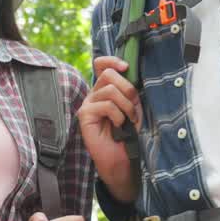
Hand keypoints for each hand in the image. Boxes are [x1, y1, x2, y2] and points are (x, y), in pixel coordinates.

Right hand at [76, 56, 141, 202]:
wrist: (123, 160)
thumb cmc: (129, 134)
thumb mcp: (133, 107)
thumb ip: (130, 91)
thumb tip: (128, 73)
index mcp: (105, 90)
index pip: (101, 64)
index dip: (112, 60)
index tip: (126, 67)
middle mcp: (94, 94)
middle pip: (108, 73)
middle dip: (127, 88)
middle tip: (133, 106)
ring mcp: (88, 104)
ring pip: (109, 90)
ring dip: (126, 106)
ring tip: (128, 120)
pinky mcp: (85, 115)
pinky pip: (106, 105)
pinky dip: (118, 115)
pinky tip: (118, 126)